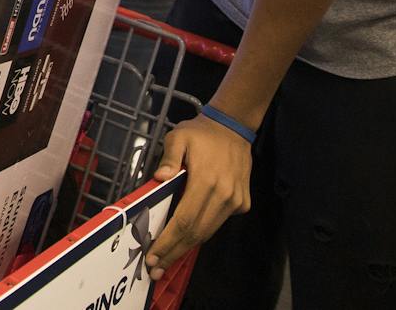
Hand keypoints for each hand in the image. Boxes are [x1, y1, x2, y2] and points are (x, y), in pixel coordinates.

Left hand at [145, 114, 251, 278]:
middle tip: (156, 268)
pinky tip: (187, 238)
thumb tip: (159, 179)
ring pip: (208, 231)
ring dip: (187, 247)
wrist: (233, 128)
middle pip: (196, 233)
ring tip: (168, 259)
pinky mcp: (242, 203)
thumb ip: (169, 158)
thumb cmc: (201, 133)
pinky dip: (202, 232)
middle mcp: (223, 196)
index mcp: (205, 181)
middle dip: (174, 252)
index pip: (184, 220)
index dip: (168, 241)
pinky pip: (218, 222)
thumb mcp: (179, 137)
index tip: (153, 255)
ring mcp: (235, 201)